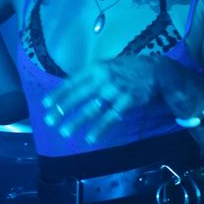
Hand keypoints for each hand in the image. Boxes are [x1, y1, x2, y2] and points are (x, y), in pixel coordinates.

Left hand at [42, 57, 160, 143]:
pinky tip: (91, 138)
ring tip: (65, 131)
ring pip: (92, 108)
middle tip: (50, 121)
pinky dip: (100, 129)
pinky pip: (111, 117)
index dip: (58, 93)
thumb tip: (71, 88)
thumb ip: (91, 76)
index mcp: (96, 68)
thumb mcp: (108, 66)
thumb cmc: (129, 69)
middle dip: (62, 109)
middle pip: (78, 96)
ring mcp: (116, 90)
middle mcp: (103, 78)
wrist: (157, 70)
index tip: (45, 104)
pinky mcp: (128, 101)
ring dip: (77, 121)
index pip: (72, 81)